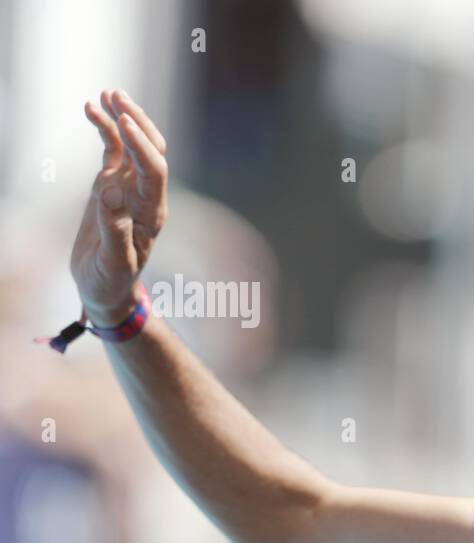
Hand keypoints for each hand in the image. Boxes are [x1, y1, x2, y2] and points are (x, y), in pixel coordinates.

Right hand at [70, 89, 168, 326]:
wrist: (105, 289)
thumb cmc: (111, 281)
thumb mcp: (113, 263)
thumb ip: (113, 229)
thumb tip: (110, 192)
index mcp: (152, 214)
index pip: (154, 171)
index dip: (142, 146)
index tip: (124, 122)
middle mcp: (146, 196)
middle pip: (151, 151)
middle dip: (138, 122)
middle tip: (117, 96)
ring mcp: (128, 188)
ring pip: (132, 146)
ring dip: (122, 119)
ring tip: (106, 94)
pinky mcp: (111, 185)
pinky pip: (112, 151)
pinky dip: (104, 129)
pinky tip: (91, 109)